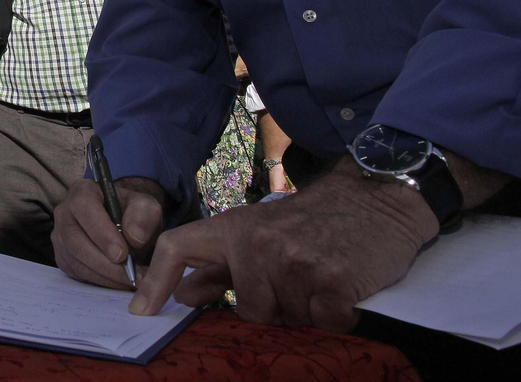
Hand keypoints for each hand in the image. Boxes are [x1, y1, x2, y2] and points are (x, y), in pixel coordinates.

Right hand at [52, 177, 164, 290]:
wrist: (126, 226)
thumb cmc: (133, 213)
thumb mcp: (146, 207)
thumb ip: (143, 216)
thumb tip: (134, 238)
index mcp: (82, 192)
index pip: (83, 208)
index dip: (101, 233)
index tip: (123, 254)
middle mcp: (64, 213)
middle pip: (76, 241)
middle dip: (105, 263)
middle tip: (131, 276)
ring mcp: (60, 237)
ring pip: (76, 262)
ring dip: (105, 276)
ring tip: (131, 281)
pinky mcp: (63, 258)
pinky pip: (78, 274)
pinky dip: (100, 282)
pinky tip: (119, 282)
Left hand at [129, 159, 435, 329]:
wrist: (378, 199)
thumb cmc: (317, 220)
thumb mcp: (261, 231)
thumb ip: (220, 264)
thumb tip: (182, 291)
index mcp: (235, 228)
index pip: (177, 247)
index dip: (155, 281)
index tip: (142, 312)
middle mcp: (258, 242)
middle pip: (247, 308)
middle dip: (274, 305)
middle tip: (299, 278)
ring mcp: (294, 262)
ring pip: (287, 318)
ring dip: (307, 309)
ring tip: (323, 276)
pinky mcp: (332, 281)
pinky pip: (324, 322)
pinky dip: (338, 314)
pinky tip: (345, 286)